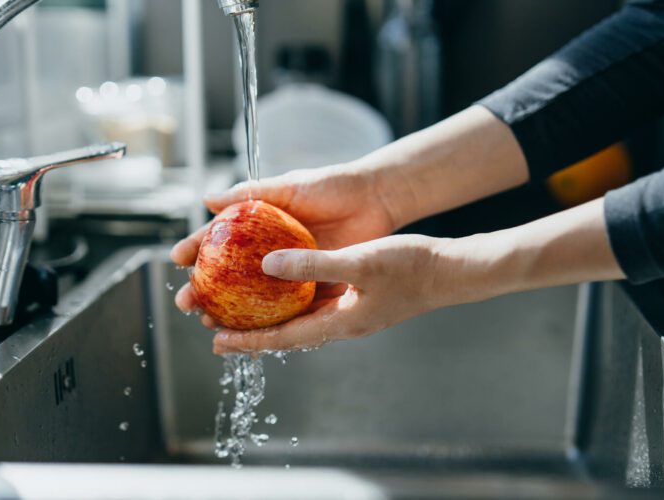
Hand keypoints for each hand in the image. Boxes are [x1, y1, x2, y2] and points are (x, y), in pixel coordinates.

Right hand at [171, 164, 398, 323]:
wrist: (376, 199)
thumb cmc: (333, 186)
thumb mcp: (290, 187)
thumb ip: (252, 193)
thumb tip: (207, 199)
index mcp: (260, 224)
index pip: (220, 238)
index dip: (197, 249)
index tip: (176, 261)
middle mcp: (271, 250)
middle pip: (230, 274)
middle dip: (205, 290)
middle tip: (187, 303)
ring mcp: (292, 269)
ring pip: (254, 297)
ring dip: (230, 312)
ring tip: (210, 322)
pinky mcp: (314, 284)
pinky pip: (287, 307)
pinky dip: (269, 321)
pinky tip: (251, 333)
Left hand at [212, 198, 625, 353]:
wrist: (450, 271)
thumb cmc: (412, 268)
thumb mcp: (361, 262)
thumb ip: (315, 265)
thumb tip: (268, 265)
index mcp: (340, 323)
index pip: (283, 339)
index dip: (248, 342)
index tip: (215, 341)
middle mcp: (340, 323)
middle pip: (285, 332)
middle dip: (249, 330)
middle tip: (213, 323)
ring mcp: (349, 312)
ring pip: (297, 318)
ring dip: (267, 314)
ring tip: (237, 307)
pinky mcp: (356, 298)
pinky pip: (314, 303)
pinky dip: (291, 297)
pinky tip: (279, 283)